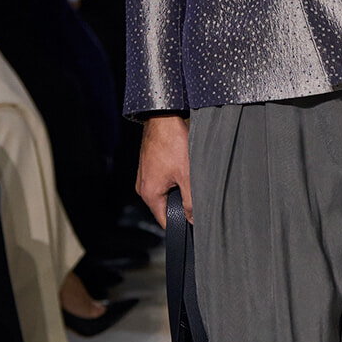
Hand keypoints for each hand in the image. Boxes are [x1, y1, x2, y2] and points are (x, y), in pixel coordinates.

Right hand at [137, 114, 191, 228]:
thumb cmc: (172, 143)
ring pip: (166, 191)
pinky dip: (175, 178)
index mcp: (149, 193)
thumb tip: (194, 220)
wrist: (163, 116)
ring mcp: (145, 174)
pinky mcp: (150, 164)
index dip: (180, 225)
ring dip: (179, 189)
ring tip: (192, 181)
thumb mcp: (187, 176)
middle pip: (165, 206)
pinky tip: (185, 169)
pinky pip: (163, 179)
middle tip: (198, 201)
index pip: (165, 221)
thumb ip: (191, 202)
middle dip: (181, 206)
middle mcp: (143, 186)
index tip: (195, 225)